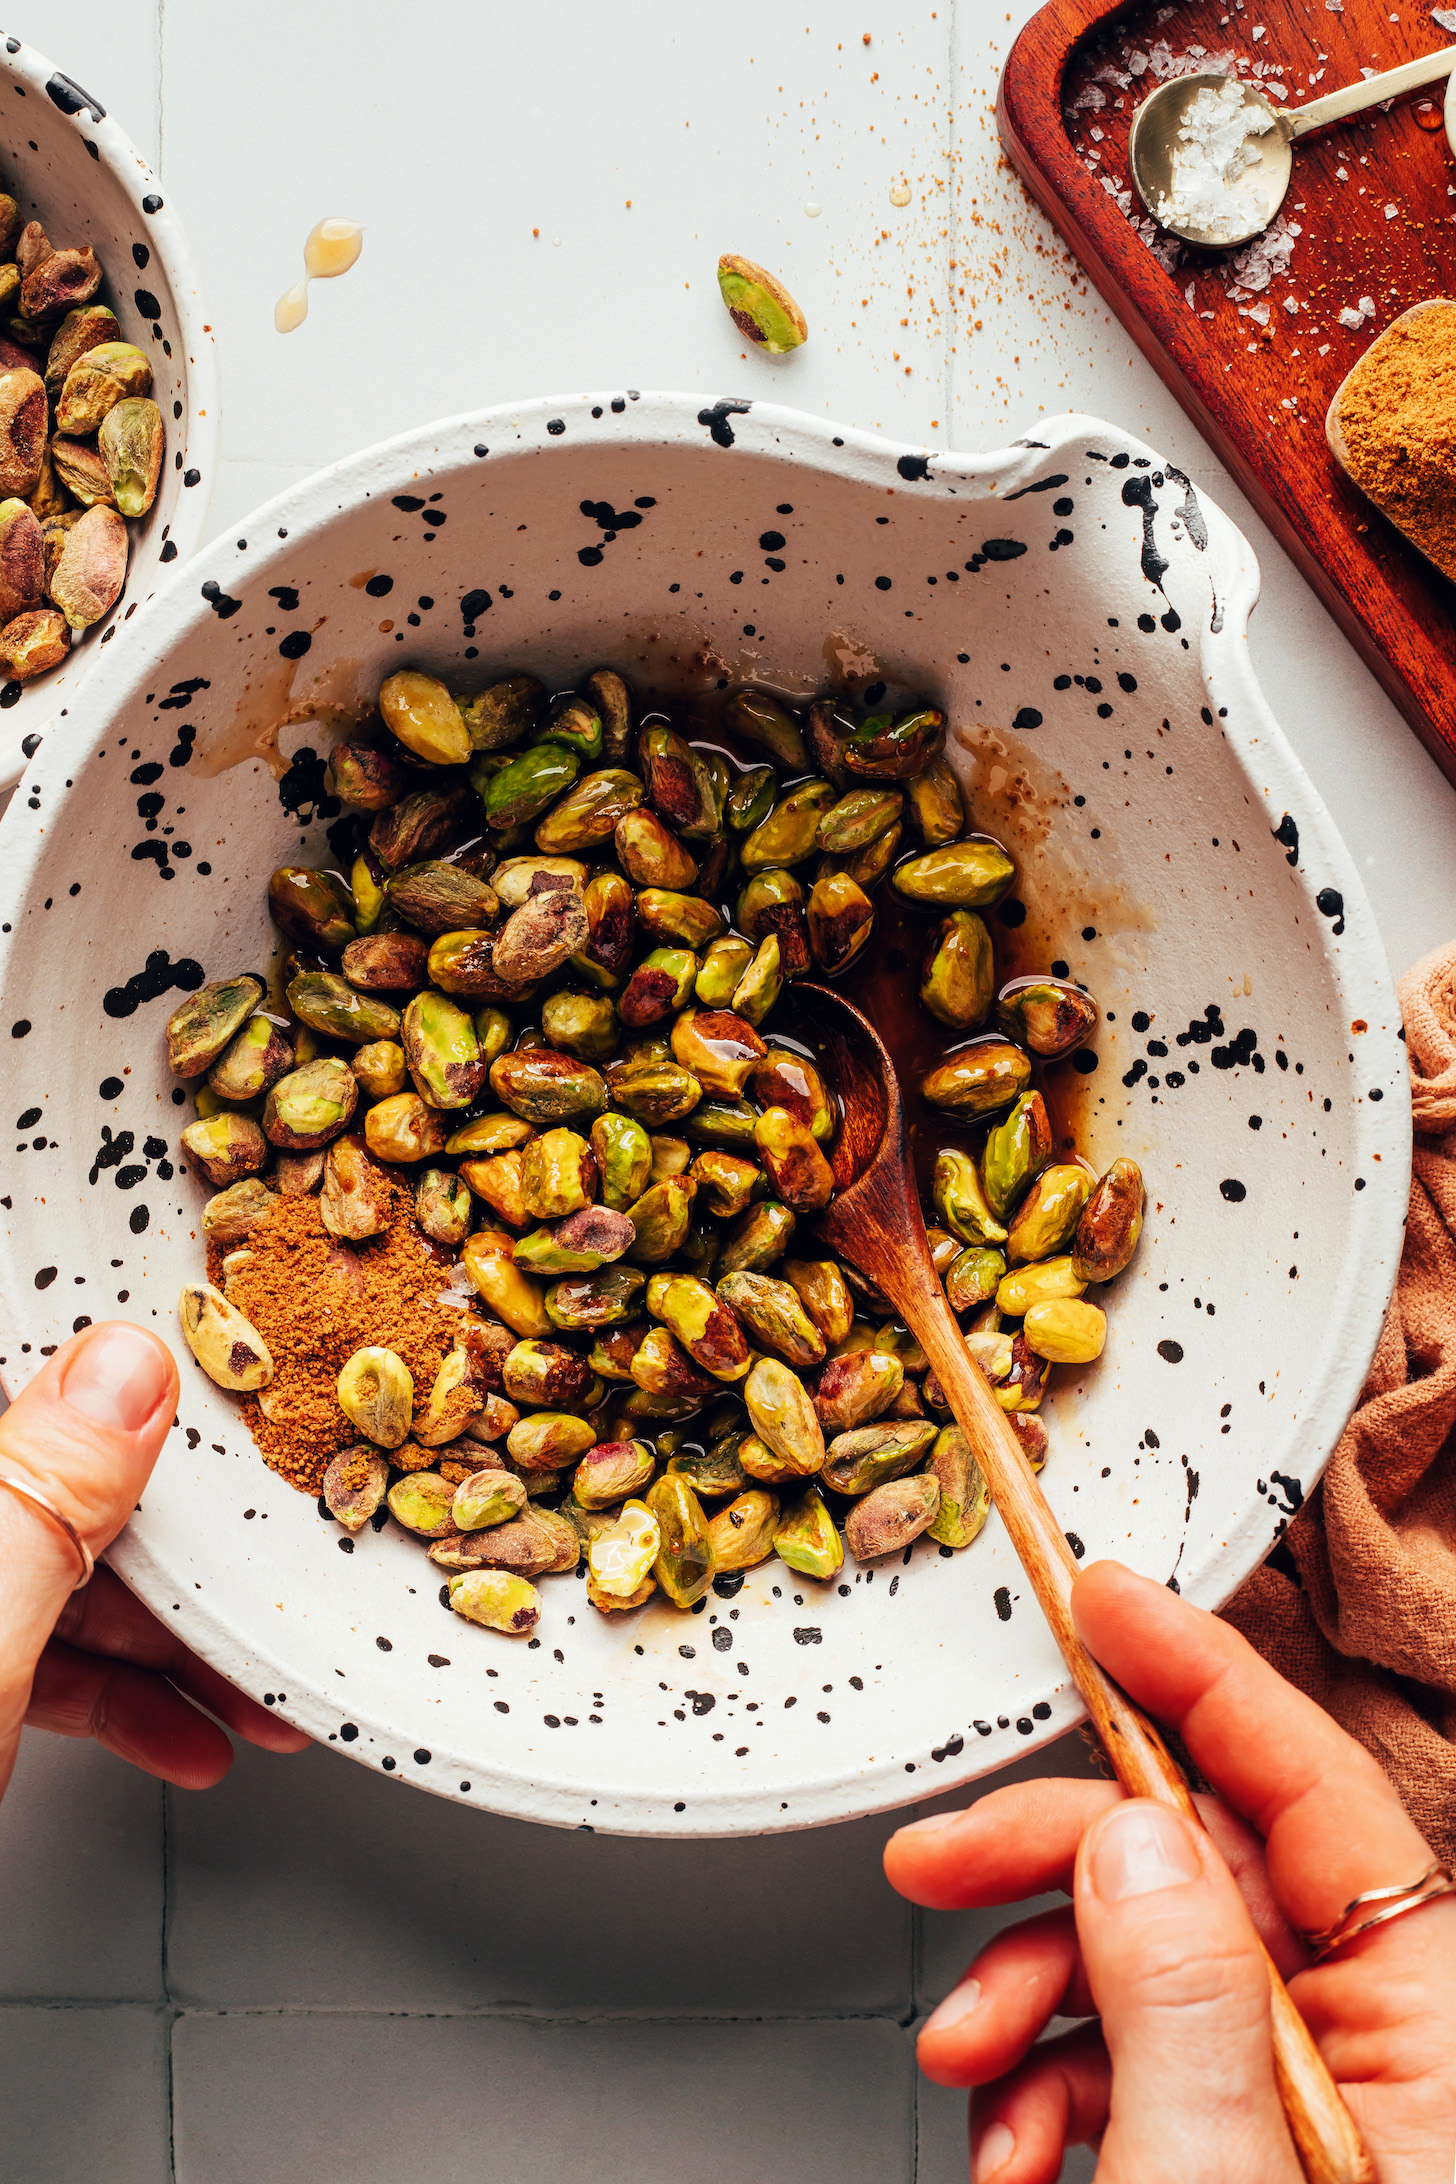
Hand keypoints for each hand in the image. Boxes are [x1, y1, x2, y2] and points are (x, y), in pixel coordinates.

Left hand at [0, 1321, 307, 1804]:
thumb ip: (38, 1498)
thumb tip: (118, 1370)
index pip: (15, 1388)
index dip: (114, 1382)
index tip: (211, 1401)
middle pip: (46, 1490)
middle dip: (168, 1542)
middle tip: (254, 1563)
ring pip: (52, 1583)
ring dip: (167, 1637)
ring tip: (250, 1679)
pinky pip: (34, 1659)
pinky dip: (118, 1697)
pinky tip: (184, 1731)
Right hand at [885, 1561, 1455, 2182]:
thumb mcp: (1217, 2172)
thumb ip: (1179, 1994)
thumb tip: (1128, 1837)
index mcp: (1429, 2025)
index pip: (1315, 1787)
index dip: (1201, 1674)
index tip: (1106, 1602)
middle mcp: (1375, 2046)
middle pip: (1198, 1864)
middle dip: (1049, 1859)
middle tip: (942, 1858)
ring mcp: (1299, 2104)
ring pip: (1142, 1957)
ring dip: (1024, 1988)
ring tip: (968, 2056)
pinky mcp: (1234, 2151)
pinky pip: (1129, 2055)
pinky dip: (1043, 2078)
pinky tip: (1012, 2137)